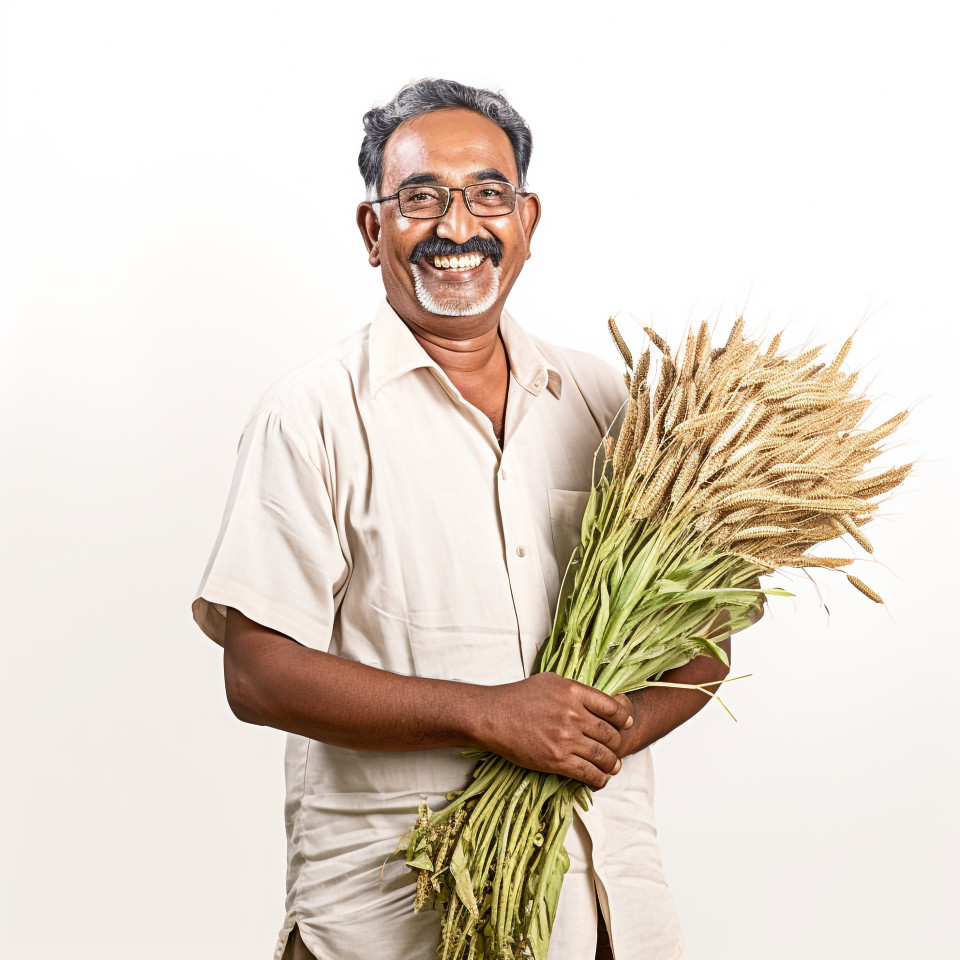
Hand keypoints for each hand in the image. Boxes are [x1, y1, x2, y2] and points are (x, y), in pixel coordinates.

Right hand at [474, 673, 633, 789]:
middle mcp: (573, 715)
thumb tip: (596, 700)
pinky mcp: (556, 760)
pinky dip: (599, 778)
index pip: (613, 708)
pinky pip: (587, 773)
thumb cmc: (519, 696)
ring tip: (613, 766)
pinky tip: (600, 778)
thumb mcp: (551, 681)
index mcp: (574, 692)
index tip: (625, 724)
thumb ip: (575, 690)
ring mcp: (566, 739)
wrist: (493, 716)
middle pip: (610, 734)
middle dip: (617, 743)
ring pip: (603, 755)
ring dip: (612, 763)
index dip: (623, 719)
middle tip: (616, 748)